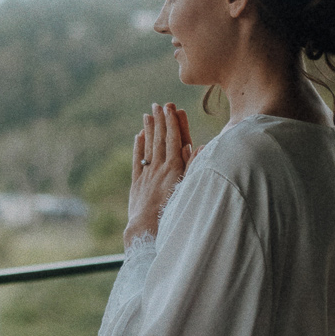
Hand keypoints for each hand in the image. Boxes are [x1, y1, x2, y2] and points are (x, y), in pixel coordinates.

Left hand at [126, 103, 193, 245]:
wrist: (148, 230)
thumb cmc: (173, 212)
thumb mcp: (187, 189)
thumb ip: (193, 167)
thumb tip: (198, 147)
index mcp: (174, 168)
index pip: (174, 139)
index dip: (172, 122)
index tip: (170, 108)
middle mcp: (159, 168)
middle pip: (160, 140)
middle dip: (160, 121)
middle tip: (158, 105)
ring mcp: (146, 175)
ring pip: (148, 147)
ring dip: (149, 129)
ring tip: (148, 115)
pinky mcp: (136, 184)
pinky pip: (137, 161)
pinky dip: (138, 147)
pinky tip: (138, 136)